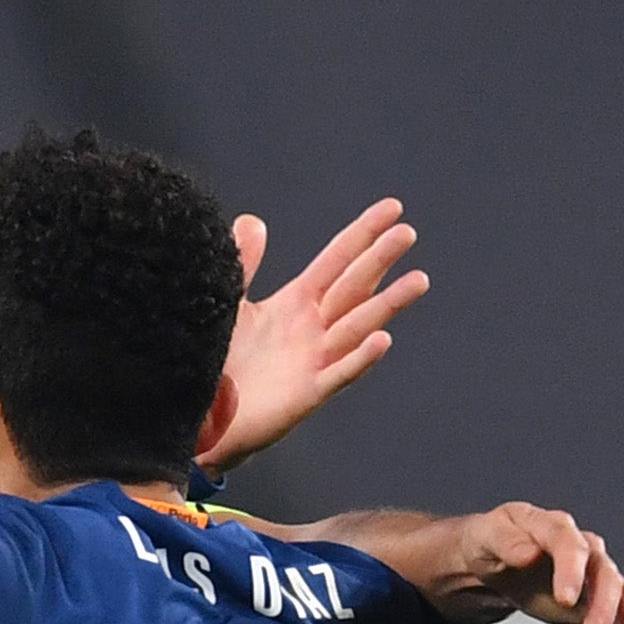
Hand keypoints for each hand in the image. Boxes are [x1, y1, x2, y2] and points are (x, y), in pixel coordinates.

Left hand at [200, 198, 429, 471]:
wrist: (204, 416)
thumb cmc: (219, 360)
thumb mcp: (230, 304)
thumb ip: (244, 265)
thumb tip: (251, 220)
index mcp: (297, 302)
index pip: (337, 260)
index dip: (362, 234)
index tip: (393, 208)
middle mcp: (314, 327)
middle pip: (353, 286)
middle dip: (379, 260)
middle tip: (407, 232)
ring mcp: (316, 360)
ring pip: (358, 325)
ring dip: (387, 304)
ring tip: (418, 280)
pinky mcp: (308, 393)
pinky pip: (340, 373)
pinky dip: (361, 357)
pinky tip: (382, 340)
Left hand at [444, 503, 623, 623]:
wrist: (495, 560)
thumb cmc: (489, 544)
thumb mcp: (486, 537)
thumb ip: (504, 542)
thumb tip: (530, 554)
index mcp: (556, 528)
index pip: (570, 546)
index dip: (571, 571)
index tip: (565, 600)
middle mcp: (587, 550)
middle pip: (606, 577)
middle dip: (603, 610)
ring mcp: (598, 576)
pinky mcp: (601, 601)